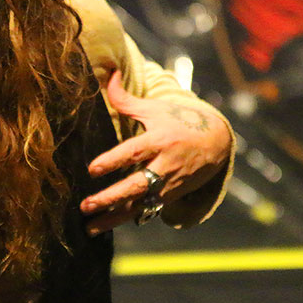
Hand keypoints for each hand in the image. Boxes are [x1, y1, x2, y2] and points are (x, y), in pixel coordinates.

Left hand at [80, 70, 232, 234]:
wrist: (216, 143)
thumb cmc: (178, 121)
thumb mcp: (155, 109)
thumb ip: (126, 99)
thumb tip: (108, 75)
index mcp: (160, 140)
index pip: (134, 151)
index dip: (113, 160)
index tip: (92, 170)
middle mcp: (165, 165)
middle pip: (137, 184)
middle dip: (111, 197)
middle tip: (86, 205)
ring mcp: (169, 184)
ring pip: (140, 204)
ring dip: (113, 218)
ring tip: (90, 228)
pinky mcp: (170, 197)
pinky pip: (146, 211)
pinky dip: (125, 219)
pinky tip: (103, 227)